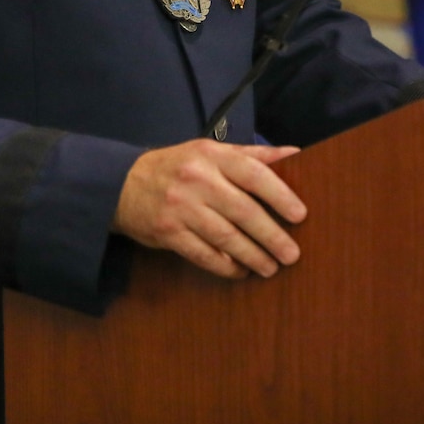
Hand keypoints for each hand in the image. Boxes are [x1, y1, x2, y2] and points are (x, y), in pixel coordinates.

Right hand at [112, 140, 306, 279]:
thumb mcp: (211, 152)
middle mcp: (197, 180)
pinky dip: (224, 265)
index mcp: (212, 156)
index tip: (300, 215)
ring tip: (270, 268)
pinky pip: (203, 254)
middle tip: (292, 254)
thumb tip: (296, 154)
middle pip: (243, 211)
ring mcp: (181, 207)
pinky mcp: (168, 232)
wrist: (123, 184)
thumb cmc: (178, 167)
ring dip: (252, 256)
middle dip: (271, 235)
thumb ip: (252, 155)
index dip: (280, 195)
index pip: (253, 174)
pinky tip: (239, 271)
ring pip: (225, 237)